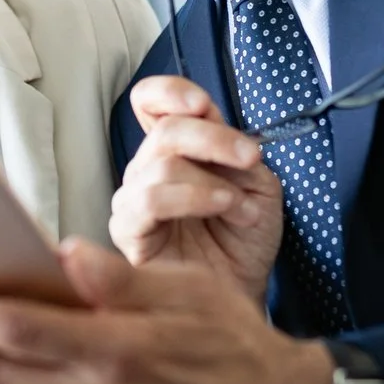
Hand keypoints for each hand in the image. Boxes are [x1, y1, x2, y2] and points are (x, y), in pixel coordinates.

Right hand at [110, 77, 282, 301]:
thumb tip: (209, 116)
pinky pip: (148, 201)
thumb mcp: (254, 181)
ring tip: (242, 207)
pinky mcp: (128, 233)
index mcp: (176, 148)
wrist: (246, 290)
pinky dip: (192, 198)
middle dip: (214, 138)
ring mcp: (134, 200)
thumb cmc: (246, 239)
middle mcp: (148, 169)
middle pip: (165, 129)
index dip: (170, 92)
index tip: (202, 104)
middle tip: (249, 158)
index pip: (150, 101)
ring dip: (211, 181)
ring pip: (160, 164)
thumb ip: (232, 146)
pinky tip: (222, 209)